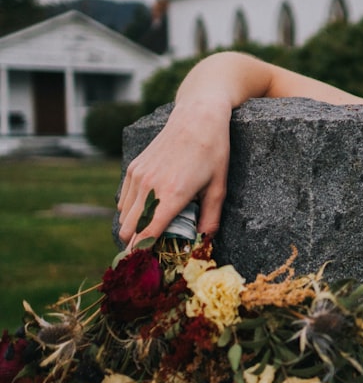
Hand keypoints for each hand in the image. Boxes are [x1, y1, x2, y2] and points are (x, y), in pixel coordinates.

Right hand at [116, 99, 230, 245]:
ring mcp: (138, 176)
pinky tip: (148, 212)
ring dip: (134, 228)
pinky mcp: (133, 167)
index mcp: (172, 195)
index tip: (147, 266)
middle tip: (153, 252)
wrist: (197, 116)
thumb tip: (204, 241)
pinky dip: (131, 211)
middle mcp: (149, 187)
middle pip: (130, 230)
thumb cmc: (213, 151)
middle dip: (137, 245)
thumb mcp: (219, 187)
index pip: (147, 235)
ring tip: (152, 233)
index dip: (144, 253)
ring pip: (124, 216)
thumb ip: (211, 218)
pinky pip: (124, 199)